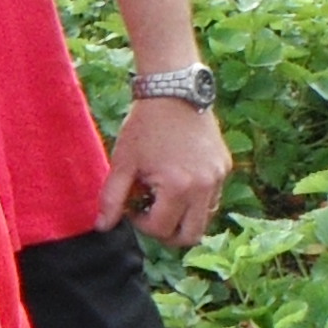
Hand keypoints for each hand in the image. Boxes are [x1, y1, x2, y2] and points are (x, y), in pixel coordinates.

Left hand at [99, 97, 231, 244]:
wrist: (174, 90)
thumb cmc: (145, 125)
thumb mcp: (123, 162)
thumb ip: (111, 198)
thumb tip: (102, 227)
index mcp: (177, 187)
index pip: (161, 229)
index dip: (141, 223)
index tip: (132, 204)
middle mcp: (204, 187)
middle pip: (190, 236)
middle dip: (167, 233)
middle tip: (151, 215)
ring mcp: (218, 178)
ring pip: (205, 219)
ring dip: (183, 218)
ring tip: (164, 196)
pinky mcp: (224, 168)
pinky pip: (212, 199)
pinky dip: (196, 201)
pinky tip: (178, 181)